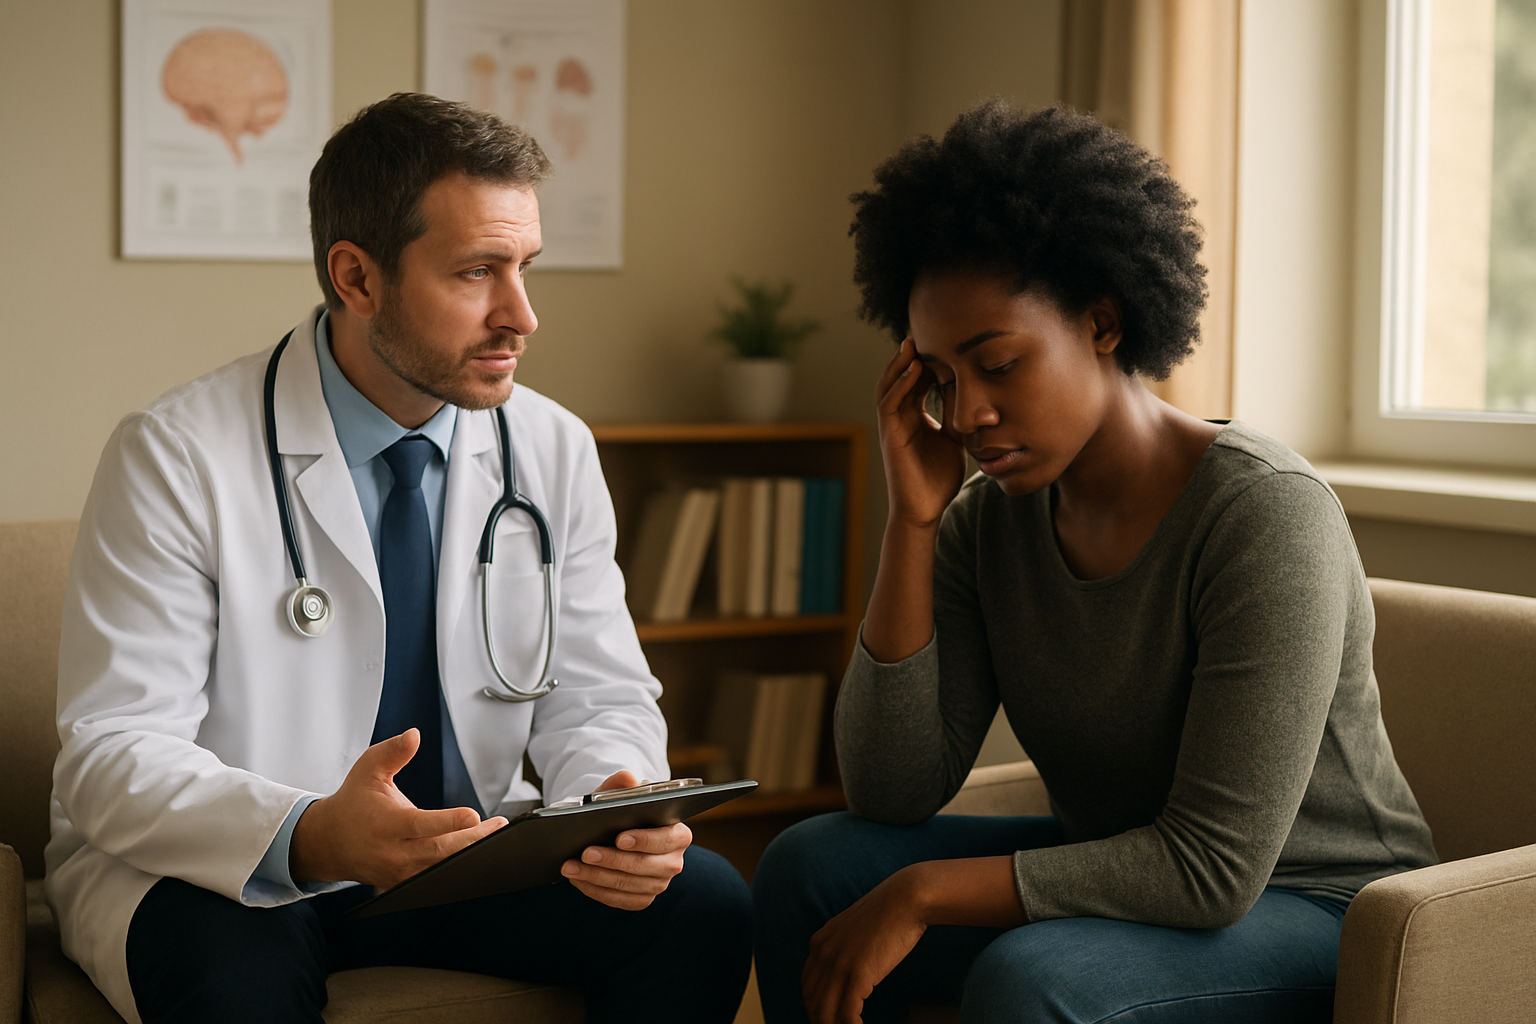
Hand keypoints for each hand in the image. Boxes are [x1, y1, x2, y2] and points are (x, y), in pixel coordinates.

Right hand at [289, 729, 506, 888]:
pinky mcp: (404, 883)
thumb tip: (414, 735)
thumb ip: (392, 752)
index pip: (421, 825)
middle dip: (473, 838)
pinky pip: (436, 878)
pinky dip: (457, 866)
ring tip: (495, 833)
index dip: (448, 822)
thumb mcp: (368, 769)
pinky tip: (477, 852)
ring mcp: (400, 872)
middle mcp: (394, 852)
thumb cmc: (353, 803)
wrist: (328, 842)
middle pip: (440, 850)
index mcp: (386, 824)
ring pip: (442, 867)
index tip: (473, 815)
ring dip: (471, 852)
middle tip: (499, 825)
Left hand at [559, 770, 690, 909]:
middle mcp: (673, 862)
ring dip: (597, 877)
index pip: (666, 839)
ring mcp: (659, 883)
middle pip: (645, 866)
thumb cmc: (622, 811)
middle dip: (613, 860)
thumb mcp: (620, 794)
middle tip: (586, 853)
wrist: (615, 832)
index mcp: (678, 834)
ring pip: (628, 886)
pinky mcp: (642, 898)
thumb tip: (627, 779)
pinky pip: (620, 901)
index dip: (644, 840)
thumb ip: (623, 784)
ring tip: (571, 867)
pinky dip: (596, 891)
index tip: (619, 838)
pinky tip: (578, 879)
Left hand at [801, 866, 926, 1023]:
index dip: (813, 1006)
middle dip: (821, 1021)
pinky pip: (847, 1015)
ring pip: (825, 1013)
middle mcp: (823, 954)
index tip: (825, 1017)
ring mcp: (838, 965)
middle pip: (811, 1002)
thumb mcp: (853, 928)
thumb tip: (848, 969)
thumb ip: (844, 946)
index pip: (807, 985)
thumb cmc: (887, 913)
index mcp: (820, 942)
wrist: (905, 899)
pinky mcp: (858, 975)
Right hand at [876, 338, 966, 529]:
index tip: (944, 342)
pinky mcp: (888, 435)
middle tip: (925, 332)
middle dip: (911, 356)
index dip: (928, 361)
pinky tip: (913, 368)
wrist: (925, 509)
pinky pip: (889, 403)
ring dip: (900, 364)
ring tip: (913, 342)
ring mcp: (891, 426)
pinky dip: (900, 384)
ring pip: (890, 385)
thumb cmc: (939, 479)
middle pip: (901, 378)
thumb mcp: (956, 441)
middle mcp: (900, 418)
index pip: (918, 381)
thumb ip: (959, 418)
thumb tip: (977, 398)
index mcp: (914, 417)